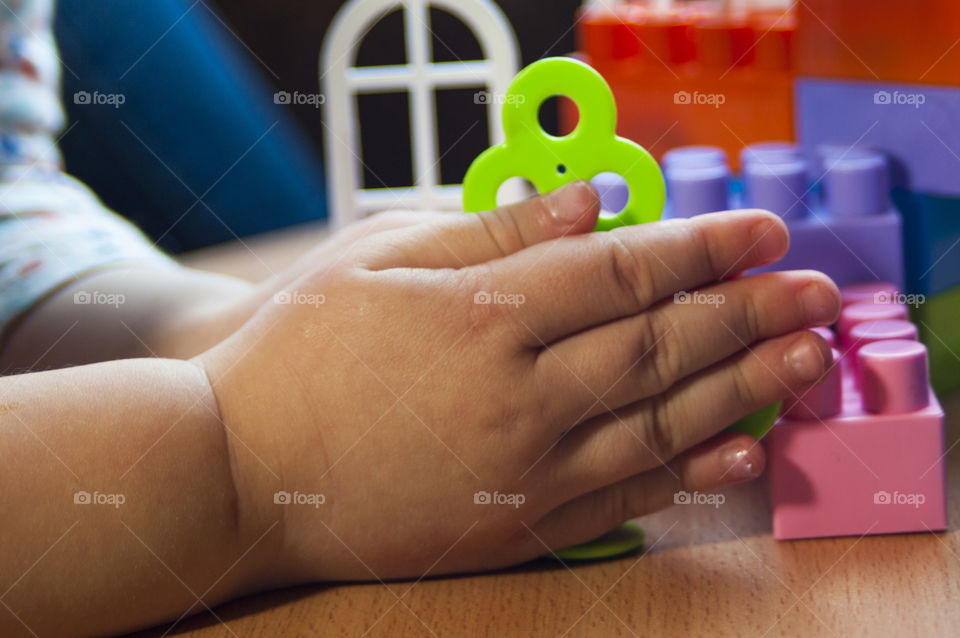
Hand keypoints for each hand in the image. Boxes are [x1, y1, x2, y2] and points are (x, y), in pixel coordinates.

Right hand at [197, 181, 839, 582]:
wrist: (239, 470)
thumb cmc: (298, 354)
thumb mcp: (378, 258)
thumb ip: (493, 227)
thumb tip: (589, 201)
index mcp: (485, 315)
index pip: (625, 271)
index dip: (704, 247)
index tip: (761, 232)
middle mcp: (520, 394)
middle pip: (662, 344)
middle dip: (750, 313)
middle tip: (817, 295)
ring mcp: (523, 468)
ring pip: (659, 422)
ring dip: (743, 389)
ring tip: (804, 364)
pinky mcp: (516, 523)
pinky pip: (621, 497)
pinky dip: (686, 474)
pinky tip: (737, 454)